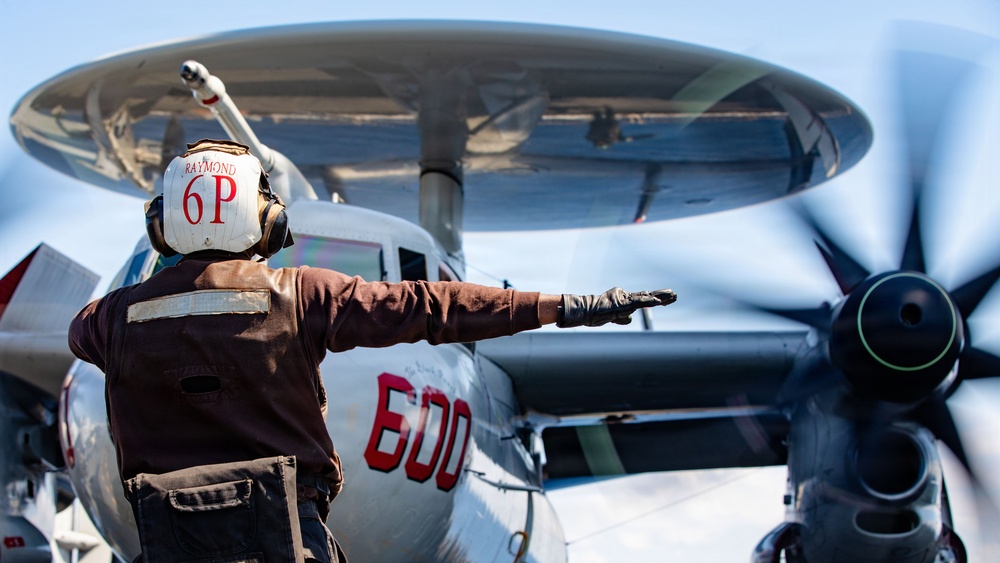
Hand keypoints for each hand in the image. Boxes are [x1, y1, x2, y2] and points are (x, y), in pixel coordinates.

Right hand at [558, 288, 676, 327]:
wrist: (589, 311)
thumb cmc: (600, 314)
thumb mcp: (615, 317)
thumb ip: (624, 317)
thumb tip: (631, 319)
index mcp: (628, 300)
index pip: (646, 298)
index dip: (658, 298)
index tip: (669, 299)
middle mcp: (629, 298)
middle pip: (649, 296)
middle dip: (663, 296)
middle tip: (675, 295)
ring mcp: (627, 299)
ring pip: (646, 297)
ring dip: (660, 297)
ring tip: (672, 295)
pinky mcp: (624, 302)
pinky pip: (639, 302)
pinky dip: (649, 302)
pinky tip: (659, 302)